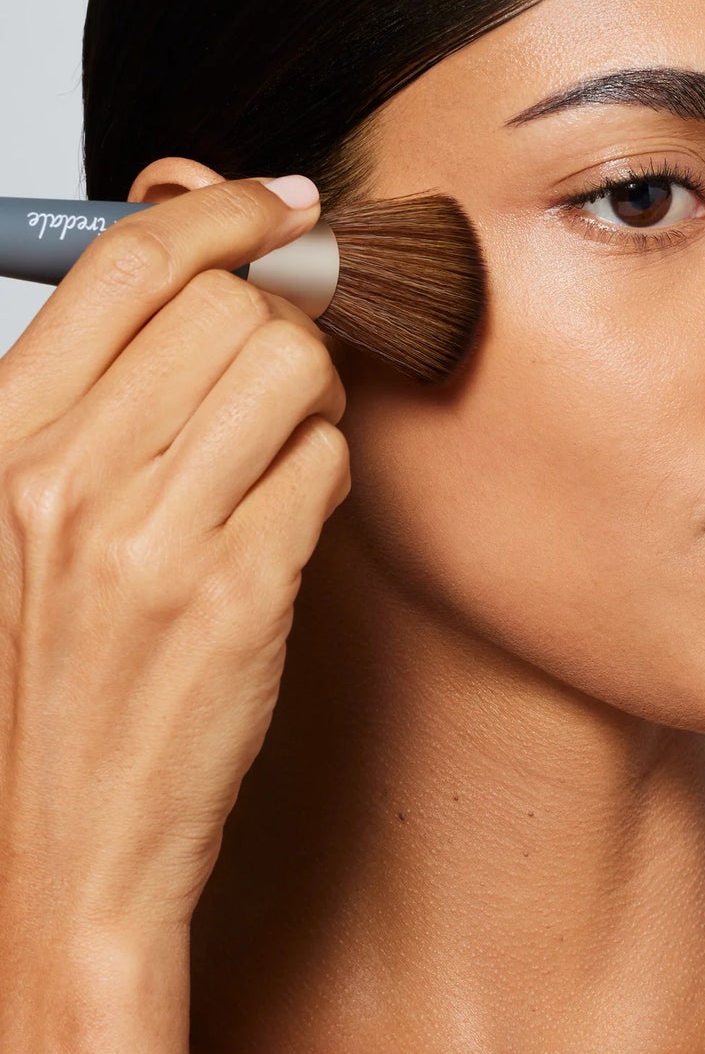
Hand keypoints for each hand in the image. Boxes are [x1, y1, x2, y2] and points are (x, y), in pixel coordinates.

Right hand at [0, 160, 351, 948]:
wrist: (51, 849)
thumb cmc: (42, 676)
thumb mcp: (18, 518)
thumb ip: (92, 395)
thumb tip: (199, 268)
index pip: (128, 267)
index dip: (222, 215)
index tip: (282, 204)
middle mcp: (61, 478)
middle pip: (231, 308)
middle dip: (281, 325)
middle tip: (280, 378)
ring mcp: (150, 539)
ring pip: (293, 370)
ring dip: (312, 397)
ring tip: (282, 450)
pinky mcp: (236, 596)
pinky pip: (326, 466)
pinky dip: (324, 477)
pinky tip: (286, 523)